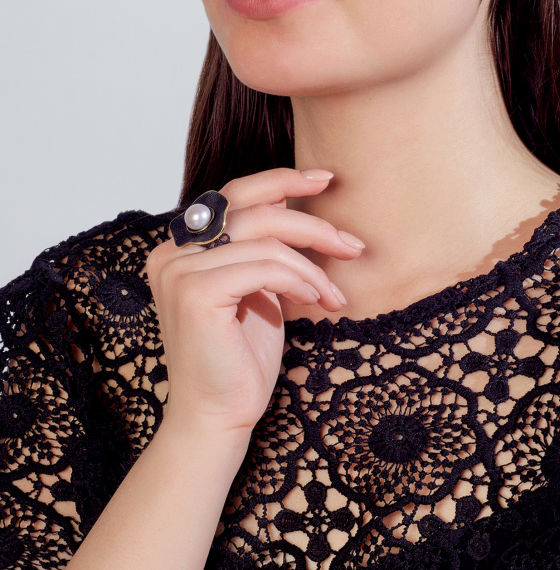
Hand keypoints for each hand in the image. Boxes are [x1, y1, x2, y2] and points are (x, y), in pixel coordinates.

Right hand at [145, 168, 362, 434]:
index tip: (325, 179)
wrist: (220, 416)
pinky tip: (316, 302)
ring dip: (314, 267)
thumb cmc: (242, 357)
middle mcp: (172, 251)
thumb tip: (297, 204)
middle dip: (312, 225)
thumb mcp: (259, 289)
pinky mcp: (194, 292)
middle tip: (352, 246)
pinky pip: (266, 267)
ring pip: (267, 241)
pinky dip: (300, 280)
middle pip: (255, 210)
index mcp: (183, 246)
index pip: (236, 195)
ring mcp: (178, 270)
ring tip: (334, 295)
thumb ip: (264, 249)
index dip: (282, 180)